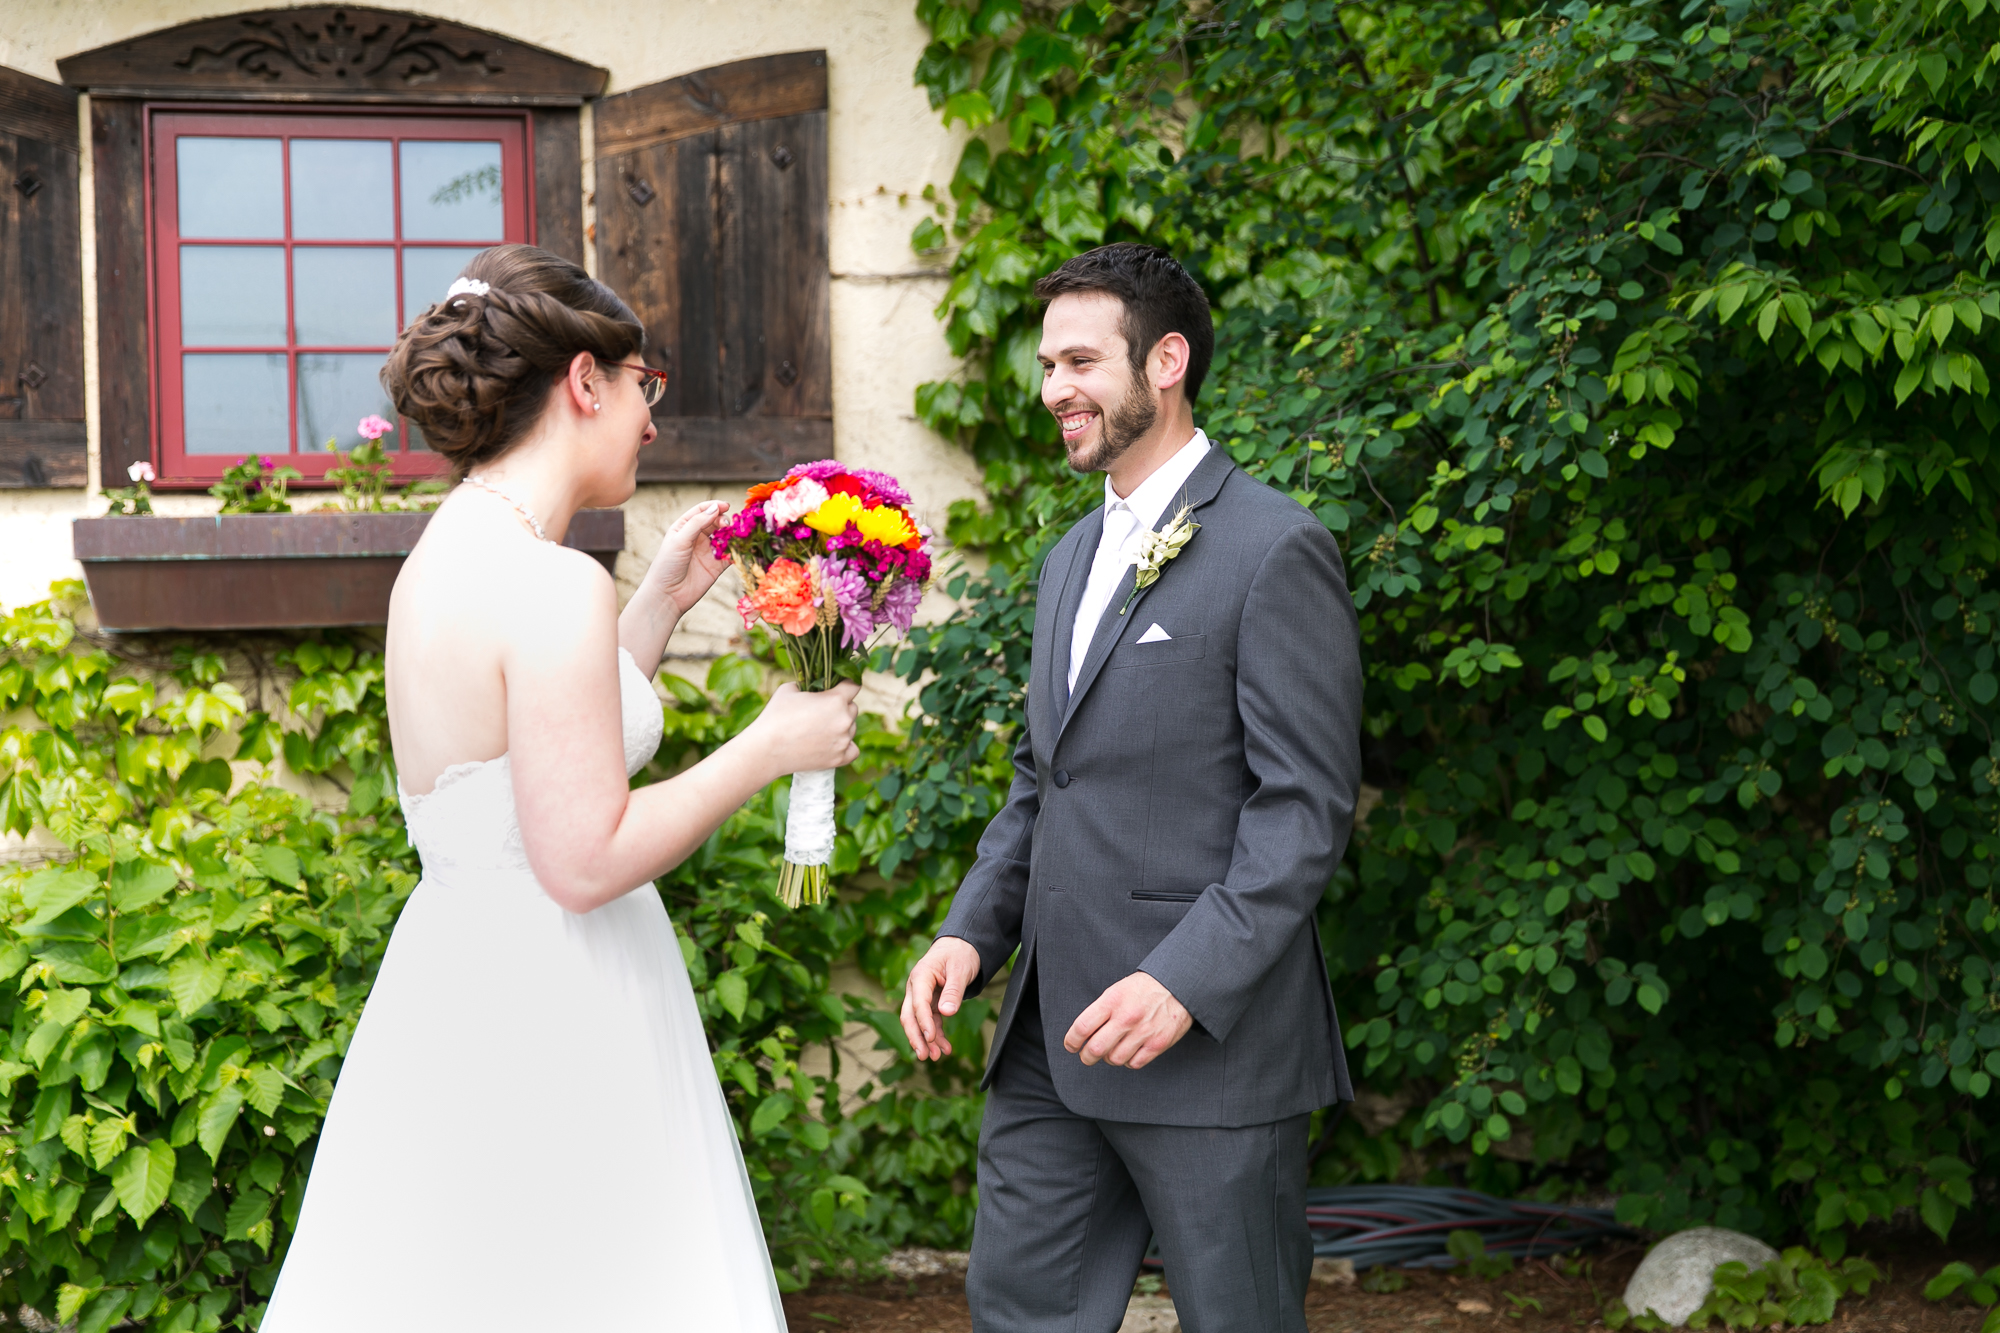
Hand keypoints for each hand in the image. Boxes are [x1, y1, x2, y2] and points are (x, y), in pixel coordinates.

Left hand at [645, 500, 730, 613]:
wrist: (667, 595)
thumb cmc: (667, 565)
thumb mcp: (680, 540)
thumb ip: (698, 523)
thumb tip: (715, 508)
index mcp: (684, 527)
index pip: (701, 511)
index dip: (714, 506)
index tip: (725, 506)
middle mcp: (697, 537)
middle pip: (715, 522)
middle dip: (723, 520)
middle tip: (727, 525)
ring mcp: (707, 551)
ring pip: (724, 537)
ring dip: (732, 534)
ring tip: (736, 534)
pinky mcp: (716, 566)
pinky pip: (730, 554)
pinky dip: (736, 550)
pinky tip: (740, 548)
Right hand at [746, 680, 859, 778]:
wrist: (766, 749)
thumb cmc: (775, 716)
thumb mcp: (789, 689)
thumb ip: (808, 684)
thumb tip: (814, 686)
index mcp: (835, 699)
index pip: (853, 685)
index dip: (846, 684)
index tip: (839, 686)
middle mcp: (844, 719)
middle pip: (853, 708)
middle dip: (840, 706)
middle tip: (821, 711)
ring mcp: (843, 740)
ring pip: (851, 728)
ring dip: (841, 726)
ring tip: (820, 729)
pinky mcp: (839, 758)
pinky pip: (853, 750)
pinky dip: (846, 746)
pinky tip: (834, 743)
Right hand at [901, 936, 981, 1060]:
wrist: (961, 946)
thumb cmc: (960, 953)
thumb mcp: (960, 970)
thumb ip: (953, 991)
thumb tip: (946, 1013)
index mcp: (920, 976)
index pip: (918, 1003)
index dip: (923, 1022)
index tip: (930, 1039)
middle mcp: (916, 987)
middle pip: (910, 1016)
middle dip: (916, 1037)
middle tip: (924, 1056)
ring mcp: (922, 996)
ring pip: (918, 1022)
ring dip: (926, 1040)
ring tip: (938, 1057)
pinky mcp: (931, 1002)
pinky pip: (931, 1021)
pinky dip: (937, 1035)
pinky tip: (946, 1048)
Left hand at [1063, 972, 1192, 1069]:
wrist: (1179, 985)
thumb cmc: (1143, 988)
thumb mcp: (1117, 990)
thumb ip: (1101, 1011)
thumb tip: (1083, 1034)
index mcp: (1112, 1000)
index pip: (1082, 1027)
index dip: (1072, 1041)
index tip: (1071, 1046)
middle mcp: (1126, 1017)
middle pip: (1095, 1049)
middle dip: (1086, 1057)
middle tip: (1086, 1056)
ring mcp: (1143, 1032)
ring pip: (1114, 1059)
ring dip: (1108, 1059)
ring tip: (1111, 1051)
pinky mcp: (1158, 1044)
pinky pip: (1134, 1064)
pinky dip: (1128, 1062)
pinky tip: (1128, 1052)